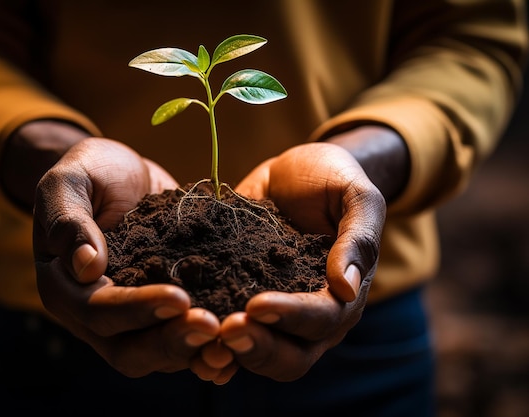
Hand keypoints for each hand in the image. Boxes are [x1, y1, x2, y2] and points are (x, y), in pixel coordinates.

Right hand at [33, 137, 222, 377]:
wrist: (123, 174)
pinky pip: (183, 338)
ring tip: (232, 334)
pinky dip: (208, 345)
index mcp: (64, 288)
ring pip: (159, 354)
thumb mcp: (69, 182)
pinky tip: (238, 339)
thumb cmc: (90, 172)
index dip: (136, 309)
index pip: (97, 311)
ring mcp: (132, 318)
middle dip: (171, 341)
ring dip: (194, 349)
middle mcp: (95, 315)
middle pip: (128, 351)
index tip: (179, 296)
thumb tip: (85, 266)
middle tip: (212, 326)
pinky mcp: (163, 310)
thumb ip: (68, 220)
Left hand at [219, 141, 385, 380]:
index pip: (321, 320)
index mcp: (341, 296)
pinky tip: (178, 329)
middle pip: (290, 357)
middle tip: (226, 329)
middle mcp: (307, 316)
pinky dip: (205, 338)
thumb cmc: (334, 181)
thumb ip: (358, 238)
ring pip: (255, 353)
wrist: (297, 172)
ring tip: (197, 335)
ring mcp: (271, 312)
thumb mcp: (356, 197)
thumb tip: (346, 288)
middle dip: (258, 347)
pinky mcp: (238, 297)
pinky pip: (224, 329)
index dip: (291, 317)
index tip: (257, 304)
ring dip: (228, 351)